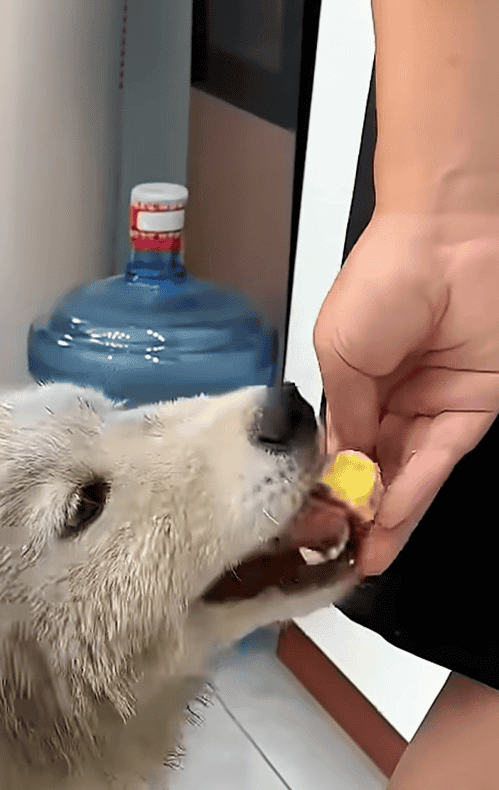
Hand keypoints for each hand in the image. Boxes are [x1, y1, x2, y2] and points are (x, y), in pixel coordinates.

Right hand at [314, 211, 498, 576]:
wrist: (447, 236)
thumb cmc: (382, 279)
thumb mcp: (338, 354)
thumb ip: (343, 416)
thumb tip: (340, 466)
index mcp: (358, 386)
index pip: (344, 450)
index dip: (331, 489)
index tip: (314, 524)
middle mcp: (397, 402)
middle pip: (377, 469)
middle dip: (360, 514)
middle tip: (340, 554)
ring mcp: (436, 407)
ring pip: (408, 473)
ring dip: (388, 515)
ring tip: (364, 554)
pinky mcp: (475, 407)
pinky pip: (440, 458)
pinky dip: (415, 490)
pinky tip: (390, 519)